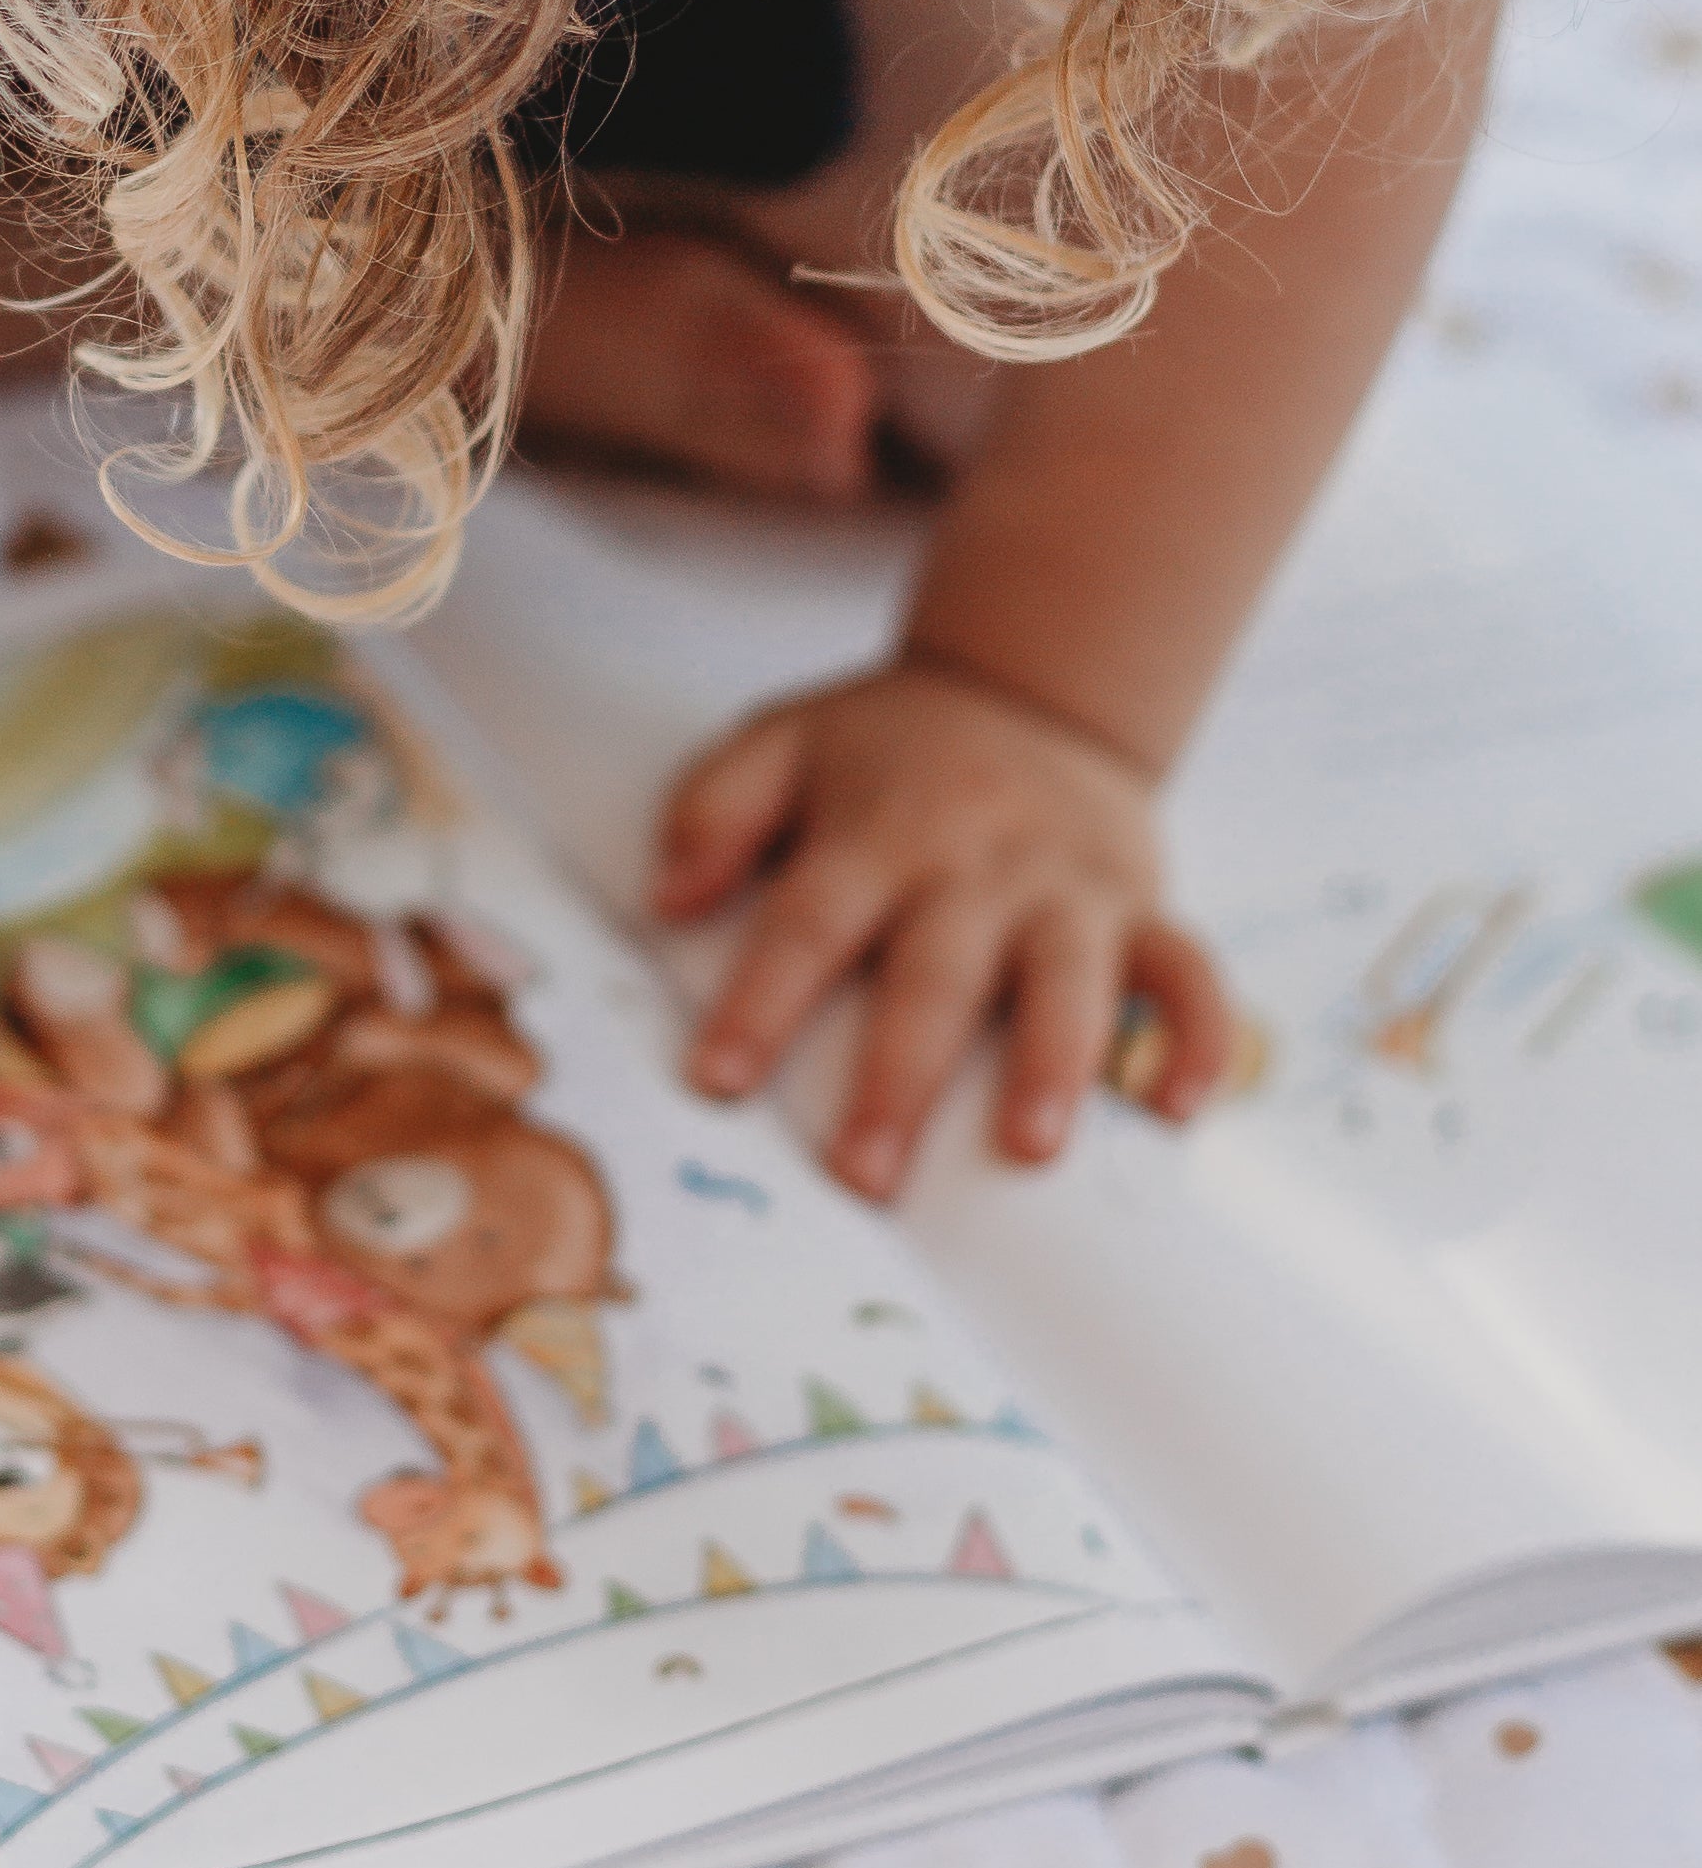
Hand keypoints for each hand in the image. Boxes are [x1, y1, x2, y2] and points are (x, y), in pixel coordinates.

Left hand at [654, 656, 1236, 1197]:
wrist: (1031, 691)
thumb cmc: (888, 750)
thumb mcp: (783, 741)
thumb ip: (715, 809)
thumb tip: (667, 897)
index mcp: (878, 828)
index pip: (810, 920)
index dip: (764, 1000)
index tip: (719, 1081)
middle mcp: (978, 863)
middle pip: (934, 975)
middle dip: (899, 1076)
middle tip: (863, 1175)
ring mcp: (1068, 888)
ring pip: (1068, 978)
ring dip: (1052, 1063)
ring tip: (1029, 1148)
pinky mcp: (1141, 907)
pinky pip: (1188, 971)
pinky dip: (1199, 1037)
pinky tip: (1181, 1108)